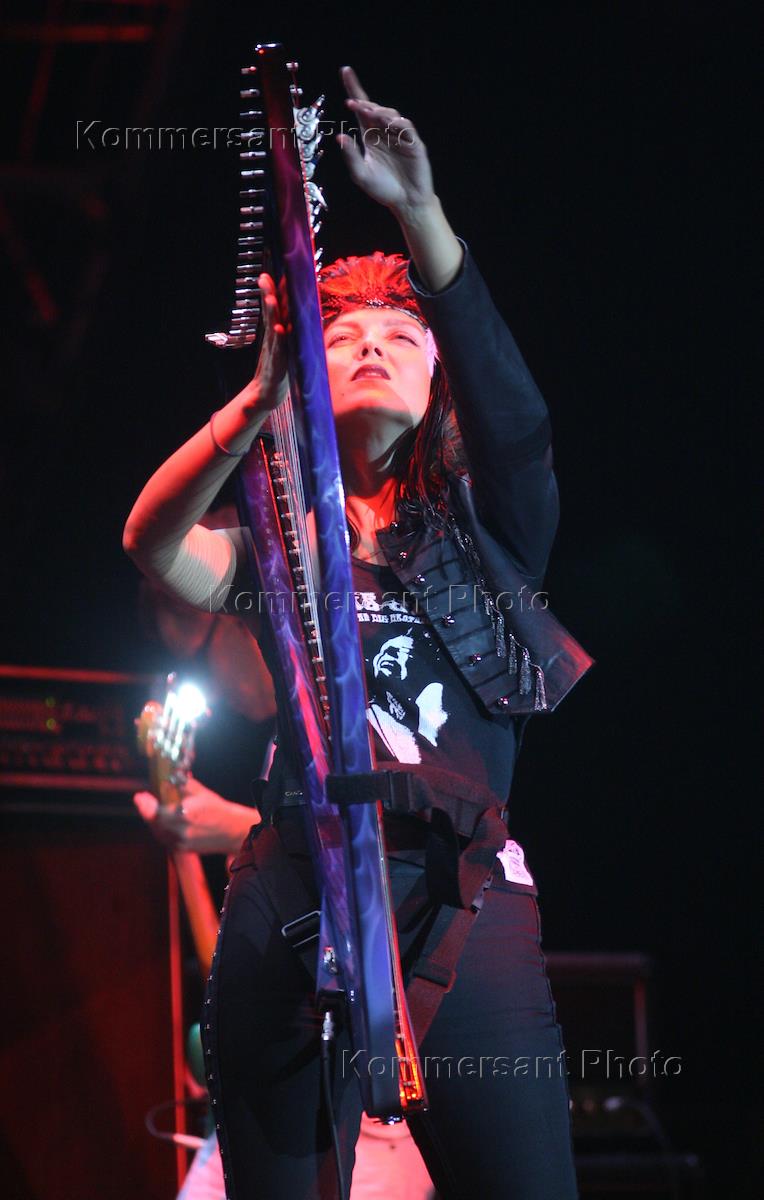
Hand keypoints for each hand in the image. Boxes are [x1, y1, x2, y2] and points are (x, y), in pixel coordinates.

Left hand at [133, 775, 258, 854]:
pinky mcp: (183, 849)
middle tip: (143, 800)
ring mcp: (181, 842)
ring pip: (158, 832)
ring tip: (151, 810)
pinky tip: (160, 822)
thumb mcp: (200, 792)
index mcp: (185, 813)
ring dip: (152, 821)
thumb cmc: (217, 809)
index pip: (156, 812)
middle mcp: (181, 830)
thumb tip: (168, 777)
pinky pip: (165, 839)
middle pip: (154, 822)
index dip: (144, 805)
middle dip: (146, 811)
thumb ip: (182, 784)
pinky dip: (160, 830)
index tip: (139, 796)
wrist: (232, 830)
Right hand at [249, 272, 289, 412]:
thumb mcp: (281, 347)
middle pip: (272, 315)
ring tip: (272, 300)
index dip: (275, 291)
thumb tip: (292, 311)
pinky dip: (279, 342)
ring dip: (273, 314)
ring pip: (273, 330)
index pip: (275, 309)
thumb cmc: (276, 369)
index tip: (276, 272)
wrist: (265, 396)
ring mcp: (274, 354)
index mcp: (275, 334)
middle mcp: (273, 341)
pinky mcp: (277, 368)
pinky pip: (279, 353)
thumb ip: (284, 328)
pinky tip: (280, 331)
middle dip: (270, 296)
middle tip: (266, 279)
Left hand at [337, 66, 435, 220]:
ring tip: (370, 113)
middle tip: (353, 103)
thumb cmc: (383, 189)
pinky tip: (390, 123)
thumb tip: (339, 137)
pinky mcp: (415, 144)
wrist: (406, 204)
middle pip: (375, 109)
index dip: (354, 89)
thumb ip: (350, 156)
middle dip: (364, 103)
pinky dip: (399, 124)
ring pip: (391, 115)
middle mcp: (385, 132)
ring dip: (380, 112)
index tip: (345, 71)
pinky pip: (407, 129)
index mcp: (371, 136)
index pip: (362, 108)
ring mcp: (401, 137)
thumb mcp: (361, 175)